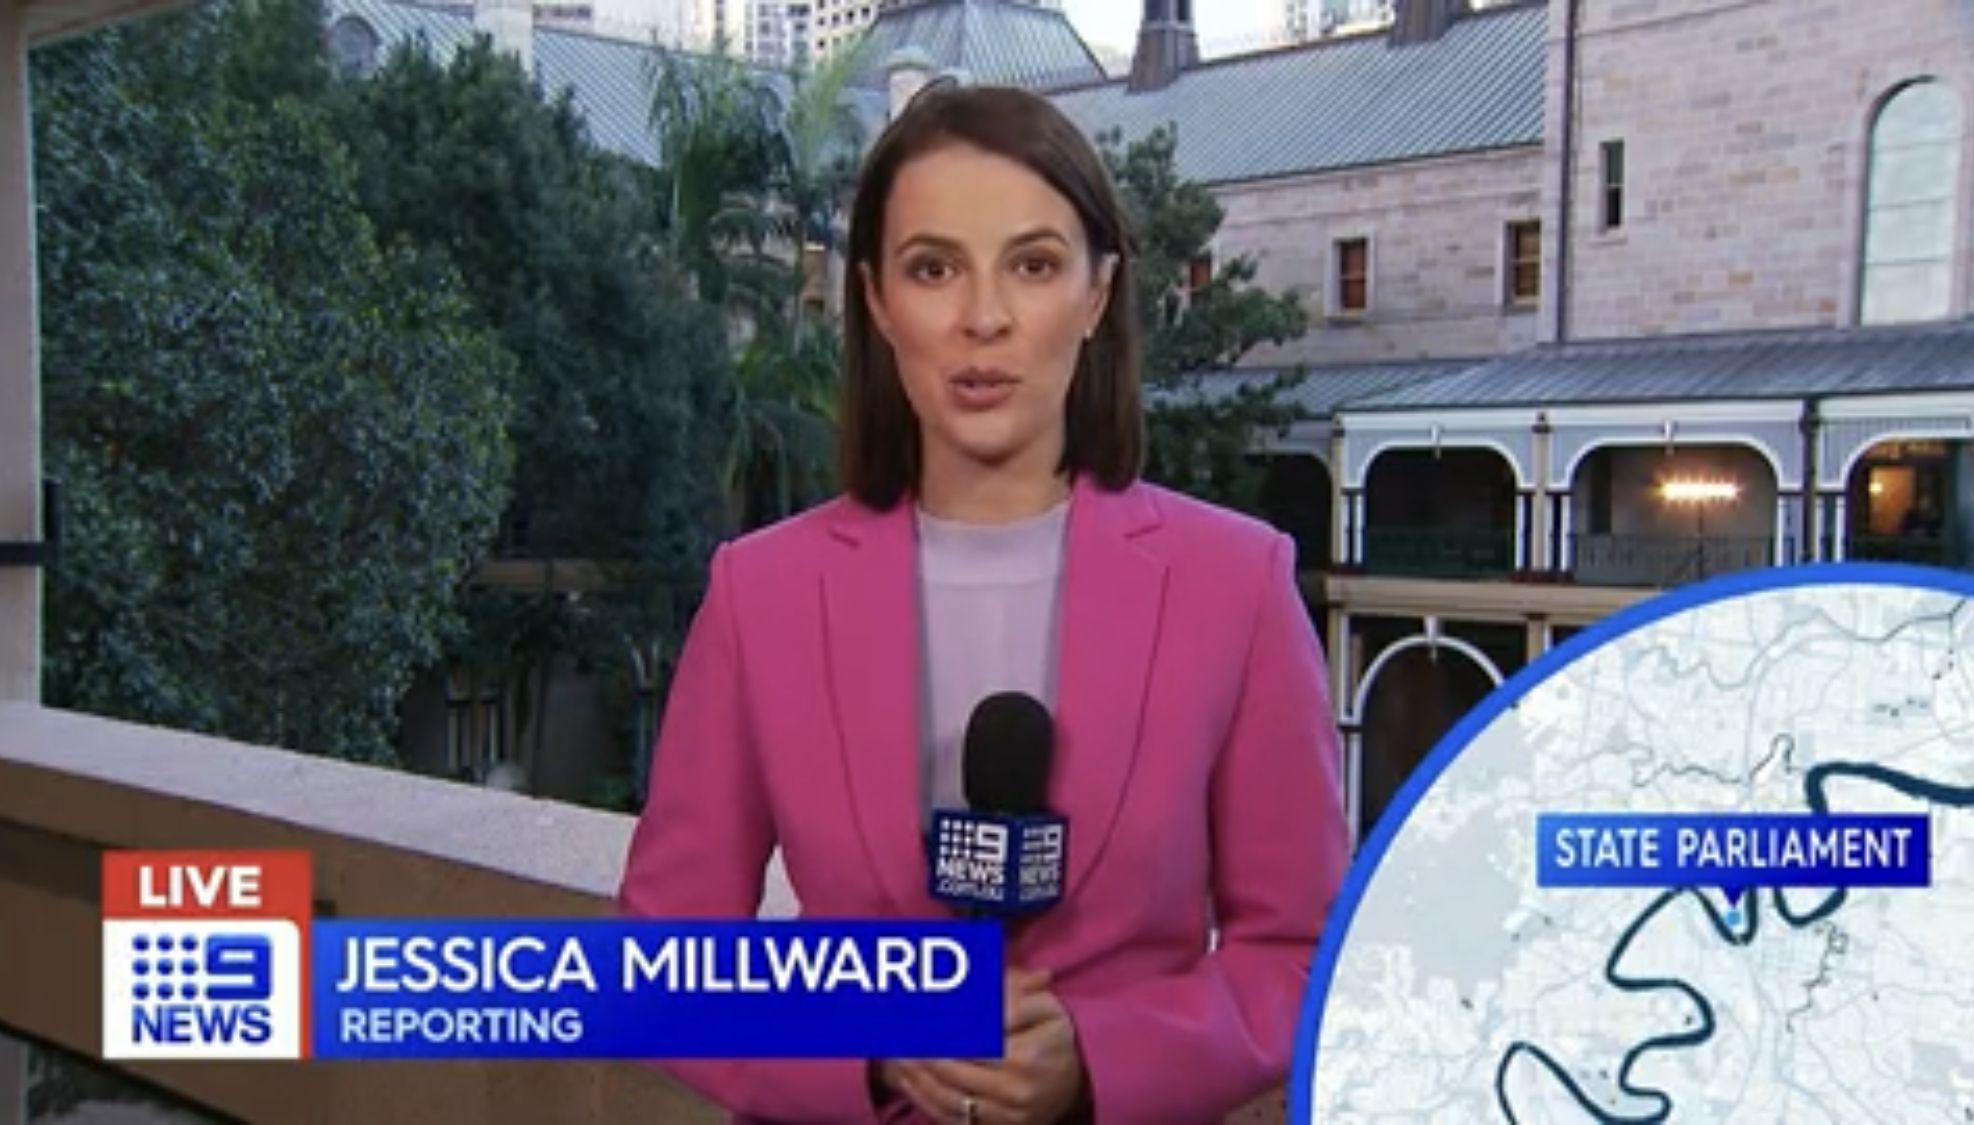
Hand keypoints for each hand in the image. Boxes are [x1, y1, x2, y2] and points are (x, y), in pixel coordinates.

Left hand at [880, 967, 1086, 1123]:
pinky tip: (907, 1078)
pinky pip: (950, 1117)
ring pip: (945, 1096)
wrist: (1080, 1080)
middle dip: (918, 1048)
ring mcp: (1005, 1116)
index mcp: (1027, 1056)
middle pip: (950, 1068)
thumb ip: (1010, 994)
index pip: (968, 1039)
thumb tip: (975, 991)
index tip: (911, 1011)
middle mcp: (1015, 1091)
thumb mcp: (1044, 1005)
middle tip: (893, 1029)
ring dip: (914, 1074)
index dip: (937, 1025)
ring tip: (893, 1051)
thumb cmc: (1055, 1035)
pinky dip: (923, 1098)